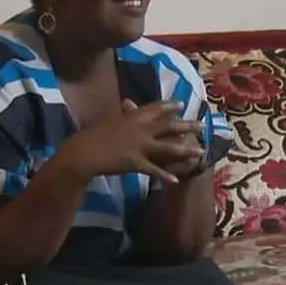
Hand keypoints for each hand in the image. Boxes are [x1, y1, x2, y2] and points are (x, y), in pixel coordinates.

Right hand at [63, 99, 203, 184]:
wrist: (82, 152)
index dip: (169, 106)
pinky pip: (153, 169)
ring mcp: (139, 145)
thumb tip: (128, 105)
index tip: (181, 104)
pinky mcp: (135, 162)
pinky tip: (176, 181)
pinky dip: (164, 176)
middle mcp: (139, 128)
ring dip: (185, 151)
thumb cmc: (92, 135)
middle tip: (203, 126)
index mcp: (132, 116)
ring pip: (167, 148)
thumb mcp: (109, 120)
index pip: (155, 109)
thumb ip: (123, 114)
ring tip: (200, 153)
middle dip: (187, 125)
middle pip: (168, 126)